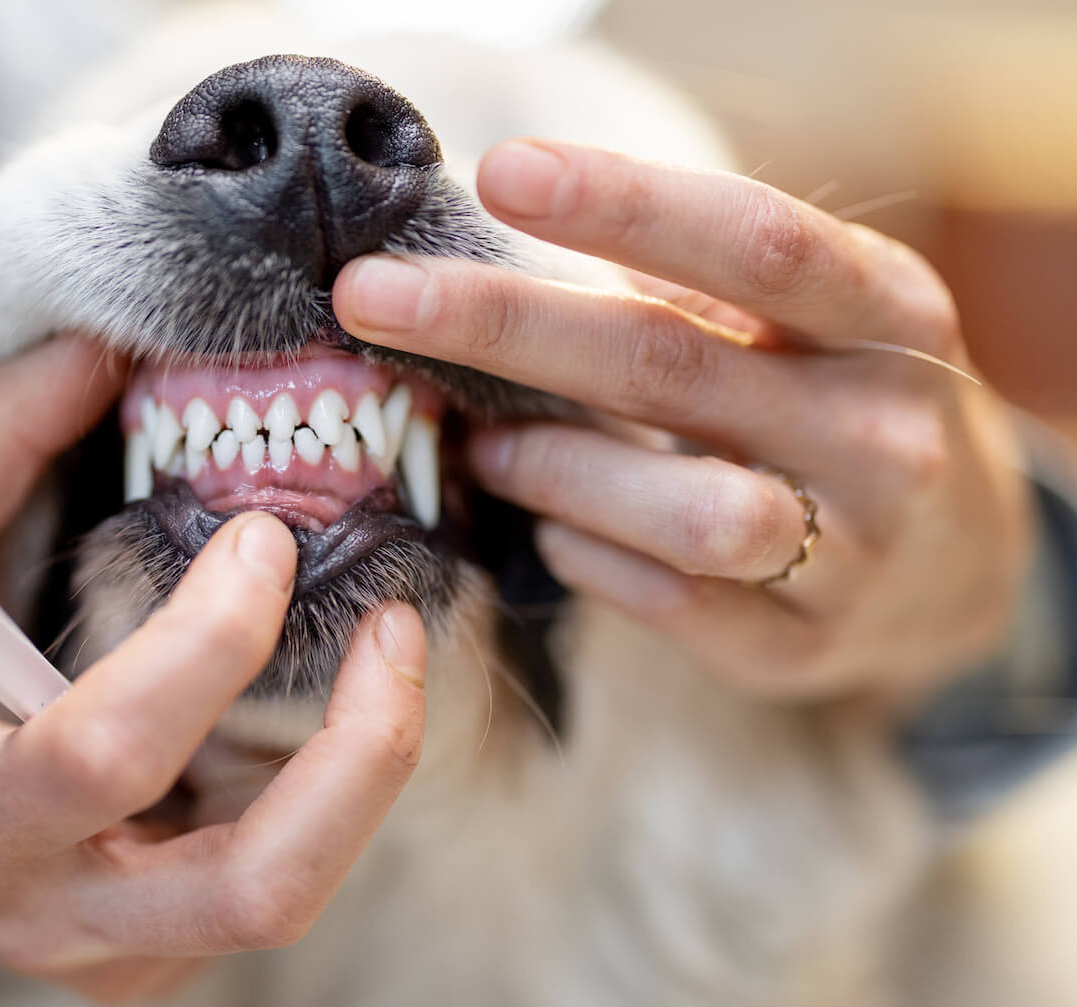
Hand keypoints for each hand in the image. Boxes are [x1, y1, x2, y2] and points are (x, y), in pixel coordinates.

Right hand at [0, 336, 426, 1005]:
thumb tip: (102, 345)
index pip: (103, 753)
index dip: (207, 641)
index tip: (262, 537)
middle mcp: (45, 912)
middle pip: (254, 890)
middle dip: (360, 755)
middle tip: (399, 627)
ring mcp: (113, 953)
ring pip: (288, 894)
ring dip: (365, 770)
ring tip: (389, 648)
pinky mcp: (159, 954)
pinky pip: (274, 880)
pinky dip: (324, 789)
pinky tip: (318, 701)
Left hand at [333, 139, 1030, 706]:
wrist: (956, 566)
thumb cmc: (836, 405)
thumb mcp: (809, 324)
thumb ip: (694, 291)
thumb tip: (503, 257)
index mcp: (891, 315)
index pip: (754, 243)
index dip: (626, 204)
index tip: (500, 173)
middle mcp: (885, 430)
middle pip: (671, 365)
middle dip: (503, 325)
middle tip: (373, 298)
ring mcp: (853, 552)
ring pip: (679, 509)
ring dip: (549, 468)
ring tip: (482, 446)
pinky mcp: (799, 646)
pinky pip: (666, 601)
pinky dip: (583, 557)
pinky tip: (550, 529)